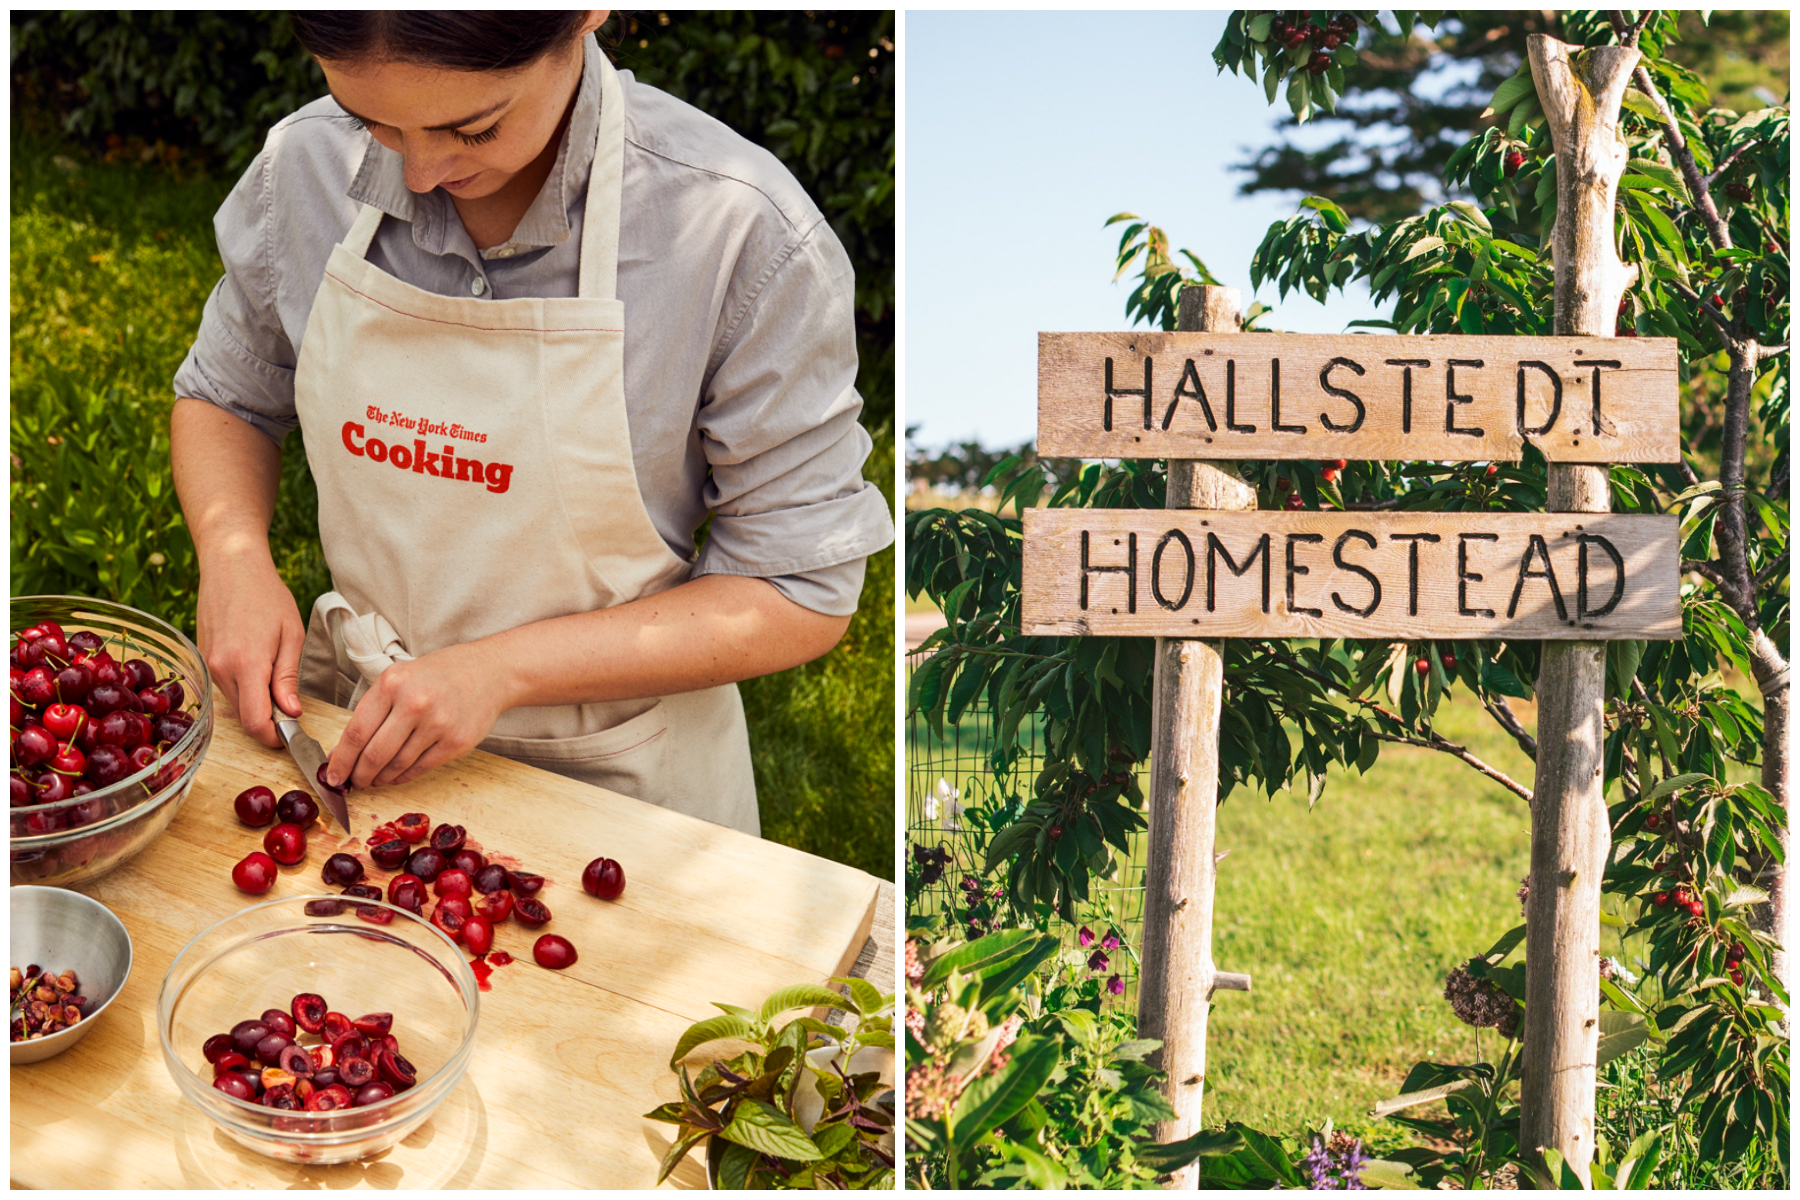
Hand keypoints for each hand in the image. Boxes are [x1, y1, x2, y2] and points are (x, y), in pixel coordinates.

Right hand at [195, 552, 305, 748]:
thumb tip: (291, 713)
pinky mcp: (203, 660)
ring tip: (276, 676)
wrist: (231, 566)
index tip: (291, 736)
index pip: (256, 722)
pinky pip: (225, 687)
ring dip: (256, 703)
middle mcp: (221, 669)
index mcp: (246, 664)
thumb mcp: (291, 635)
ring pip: (235, 704)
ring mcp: (208, 665)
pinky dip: (243, 688)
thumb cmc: (267, 595)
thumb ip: (288, 678)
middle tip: (291, 708)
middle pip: (245, 718)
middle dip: (268, 722)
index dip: (275, 738)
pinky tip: (257, 666)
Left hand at [325, 640, 512, 788]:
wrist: (490, 672)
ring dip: (380, 778)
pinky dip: (402, 777)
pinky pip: (420, 768)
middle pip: (374, 754)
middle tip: (353, 782)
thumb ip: (372, 710)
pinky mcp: (456, 742)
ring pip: (397, 765)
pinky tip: (395, 776)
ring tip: (374, 780)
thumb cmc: (440, 675)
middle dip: (359, 775)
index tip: (333, 775)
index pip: (357, 732)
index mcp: (393, 684)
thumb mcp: (400, 678)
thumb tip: (343, 751)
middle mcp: (414, 703)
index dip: (341, 760)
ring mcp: (438, 724)